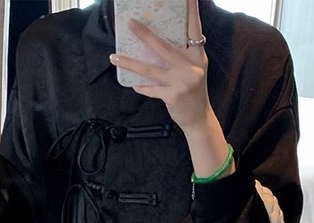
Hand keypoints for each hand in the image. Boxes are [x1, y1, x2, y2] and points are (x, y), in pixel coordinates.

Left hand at [110, 0, 210, 134]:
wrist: (198, 119)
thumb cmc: (193, 91)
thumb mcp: (194, 69)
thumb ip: (182, 55)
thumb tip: (155, 41)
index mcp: (197, 56)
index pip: (195, 30)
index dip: (192, 13)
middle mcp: (191, 67)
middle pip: (164, 47)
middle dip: (145, 35)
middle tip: (130, 23)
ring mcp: (181, 82)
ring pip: (151, 70)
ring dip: (131, 63)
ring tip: (115, 57)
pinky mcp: (173, 96)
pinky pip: (152, 89)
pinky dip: (142, 87)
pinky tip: (134, 84)